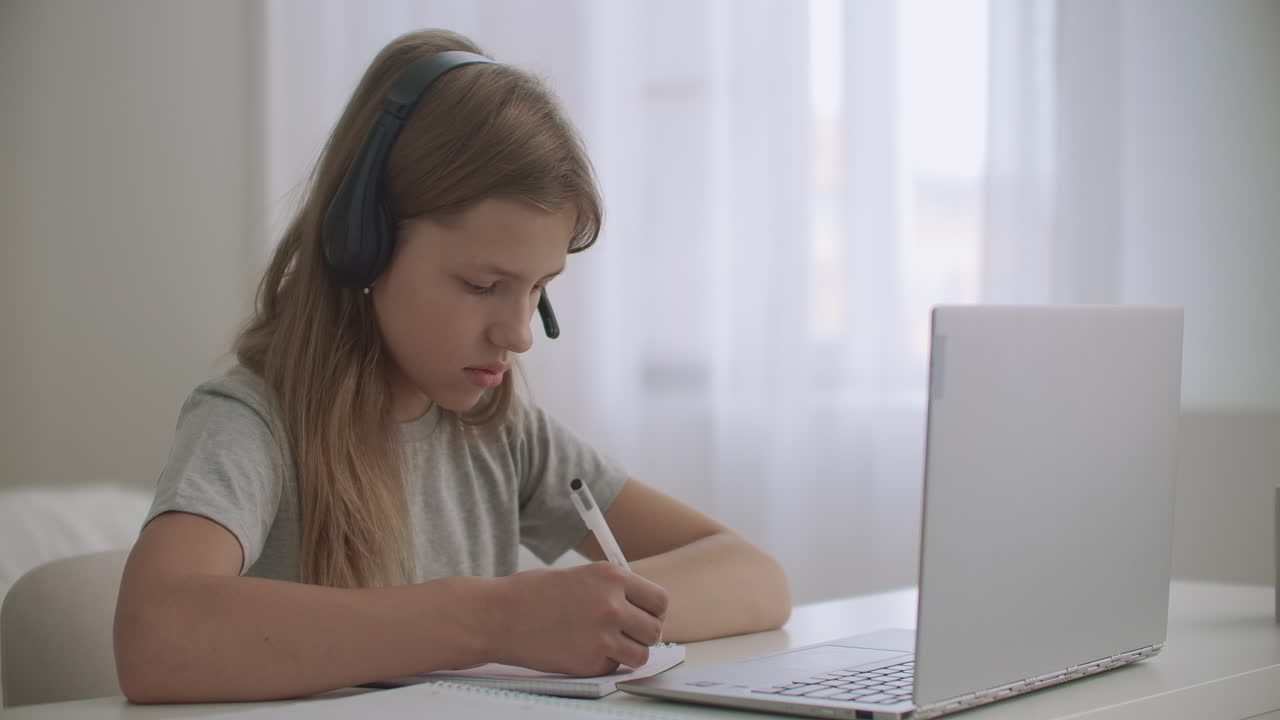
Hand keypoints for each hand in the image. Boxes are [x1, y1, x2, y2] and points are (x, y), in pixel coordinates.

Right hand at [494, 562, 667, 676]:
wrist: (499, 616)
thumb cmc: (535, 594)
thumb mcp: (581, 576)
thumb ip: (613, 590)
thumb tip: (642, 608)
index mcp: (612, 577)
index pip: (659, 600)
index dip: (653, 611)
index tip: (644, 616)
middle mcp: (612, 605)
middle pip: (655, 630)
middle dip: (643, 634)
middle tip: (626, 634)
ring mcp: (602, 636)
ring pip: (641, 654)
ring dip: (628, 653)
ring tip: (606, 645)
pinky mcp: (589, 662)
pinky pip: (614, 667)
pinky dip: (603, 664)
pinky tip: (582, 651)